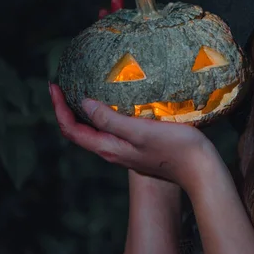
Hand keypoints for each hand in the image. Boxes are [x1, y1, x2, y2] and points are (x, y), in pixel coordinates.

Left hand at [49, 83, 217, 191]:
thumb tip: (83, 104)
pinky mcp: (137, 146)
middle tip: (62, 86)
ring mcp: (125, 150)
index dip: (58, 108)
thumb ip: (110, 120)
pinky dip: (101, 115)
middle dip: (66, 110)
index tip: (53, 85)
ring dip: (82, 113)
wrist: (199, 168)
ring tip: (80, 91)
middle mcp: (112, 151)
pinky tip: (112, 102)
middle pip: (79, 131)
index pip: (72, 130)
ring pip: (94, 131)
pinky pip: (110, 129)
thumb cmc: (175, 148)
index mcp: (109, 148)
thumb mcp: (140, 131)